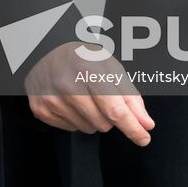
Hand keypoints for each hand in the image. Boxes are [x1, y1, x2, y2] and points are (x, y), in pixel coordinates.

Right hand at [25, 42, 153, 145]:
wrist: (42, 49)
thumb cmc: (79, 55)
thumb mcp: (108, 65)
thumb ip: (130, 95)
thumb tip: (145, 123)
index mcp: (87, 70)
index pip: (115, 110)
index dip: (133, 128)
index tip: (143, 137)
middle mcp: (67, 86)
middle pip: (104, 124)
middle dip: (109, 115)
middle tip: (99, 95)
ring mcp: (52, 100)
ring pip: (88, 129)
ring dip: (92, 117)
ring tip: (82, 95)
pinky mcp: (41, 110)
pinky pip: (71, 129)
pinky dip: (76, 118)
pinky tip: (69, 100)